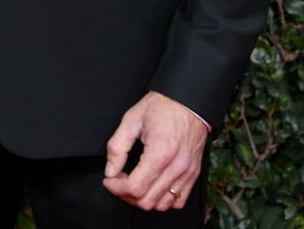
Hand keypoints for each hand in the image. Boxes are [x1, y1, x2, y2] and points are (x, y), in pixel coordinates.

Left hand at [103, 91, 207, 211]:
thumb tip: (111, 170)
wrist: (189, 100)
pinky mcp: (194, 173)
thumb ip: (117, 146)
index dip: (116, 188)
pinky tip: (153, 186)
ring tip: (134, 183)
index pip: (135, 187)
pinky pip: (178, 201)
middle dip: (126, 195)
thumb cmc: (162, 106)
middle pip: (147, 201)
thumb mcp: (132, 118)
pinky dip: (163, 200)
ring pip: (162, 205)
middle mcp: (177, 166)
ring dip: (144, 199)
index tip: (109, 179)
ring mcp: (187, 172)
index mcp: (160, 152)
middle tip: (118, 180)